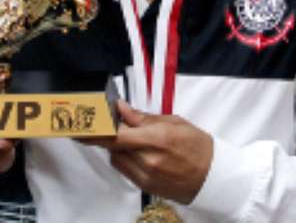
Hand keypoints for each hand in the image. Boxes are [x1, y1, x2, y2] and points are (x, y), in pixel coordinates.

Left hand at [87, 100, 212, 203]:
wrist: (213, 177)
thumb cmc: (197, 145)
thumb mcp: (174, 122)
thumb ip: (144, 118)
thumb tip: (121, 108)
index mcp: (157, 138)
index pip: (117, 135)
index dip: (97, 129)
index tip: (83, 123)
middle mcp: (148, 159)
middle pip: (113, 146)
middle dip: (105, 133)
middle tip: (99, 123)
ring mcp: (146, 176)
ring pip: (116, 158)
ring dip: (116, 146)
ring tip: (129, 137)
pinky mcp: (145, 187)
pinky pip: (124, 170)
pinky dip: (123, 158)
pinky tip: (134, 151)